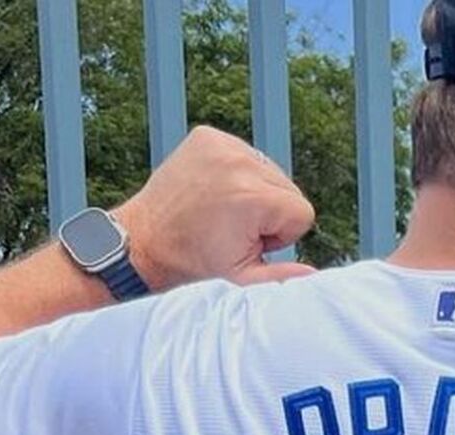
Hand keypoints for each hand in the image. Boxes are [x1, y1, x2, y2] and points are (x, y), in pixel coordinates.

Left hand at [113, 126, 317, 291]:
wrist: (142, 241)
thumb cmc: (191, 261)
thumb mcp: (242, 278)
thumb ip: (283, 276)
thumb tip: (313, 274)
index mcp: (252, 196)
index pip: (303, 212)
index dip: (279, 234)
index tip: (247, 239)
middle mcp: (240, 163)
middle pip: (289, 189)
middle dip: (268, 212)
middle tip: (232, 226)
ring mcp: (221, 144)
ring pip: (270, 172)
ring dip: (254, 191)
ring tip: (222, 209)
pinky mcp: (208, 136)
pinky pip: (246, 155)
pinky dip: (236, 174)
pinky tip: (215, 190)